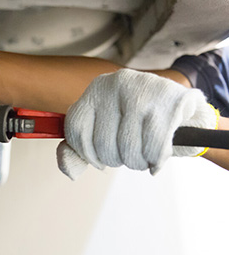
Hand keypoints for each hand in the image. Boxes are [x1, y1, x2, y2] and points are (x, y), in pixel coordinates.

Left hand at [57, 69, 218, 179]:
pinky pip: (153, 148)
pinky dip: (155, 160)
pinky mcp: (169, 101)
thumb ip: (79, 151)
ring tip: (144, 153)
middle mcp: (115, 84)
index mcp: (96, 89)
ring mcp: (142, 89)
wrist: (185, 110)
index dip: (86, 153)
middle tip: (129, 153)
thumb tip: (69, 170)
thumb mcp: (104, 132)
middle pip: (102, 143)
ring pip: (127, 148)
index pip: (75, 128)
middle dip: (116, 159)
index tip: (98, 159)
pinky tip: (158, 155)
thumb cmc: (138, 124)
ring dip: (137, 162)